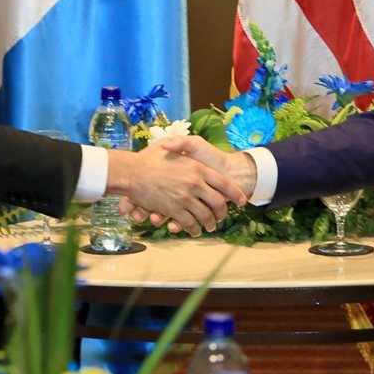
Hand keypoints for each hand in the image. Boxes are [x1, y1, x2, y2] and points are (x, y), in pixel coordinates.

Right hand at [105, 143, 245, 235]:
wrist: (131, 172)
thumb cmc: (148, 158)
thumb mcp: (169, 145)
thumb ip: (181, 144)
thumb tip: (190, 147)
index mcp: (197, 168)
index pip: (223, 183)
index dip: (235, 193)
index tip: (242, 200)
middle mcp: (195, 183)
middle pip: (218, 203)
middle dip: (222, 213)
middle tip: (222, 217)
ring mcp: (185, 198)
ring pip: (206, 216)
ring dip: (210, 224)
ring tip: (211, 226)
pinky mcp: (175, 210)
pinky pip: (190, 223)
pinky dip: (194, 229)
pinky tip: (195, 230)